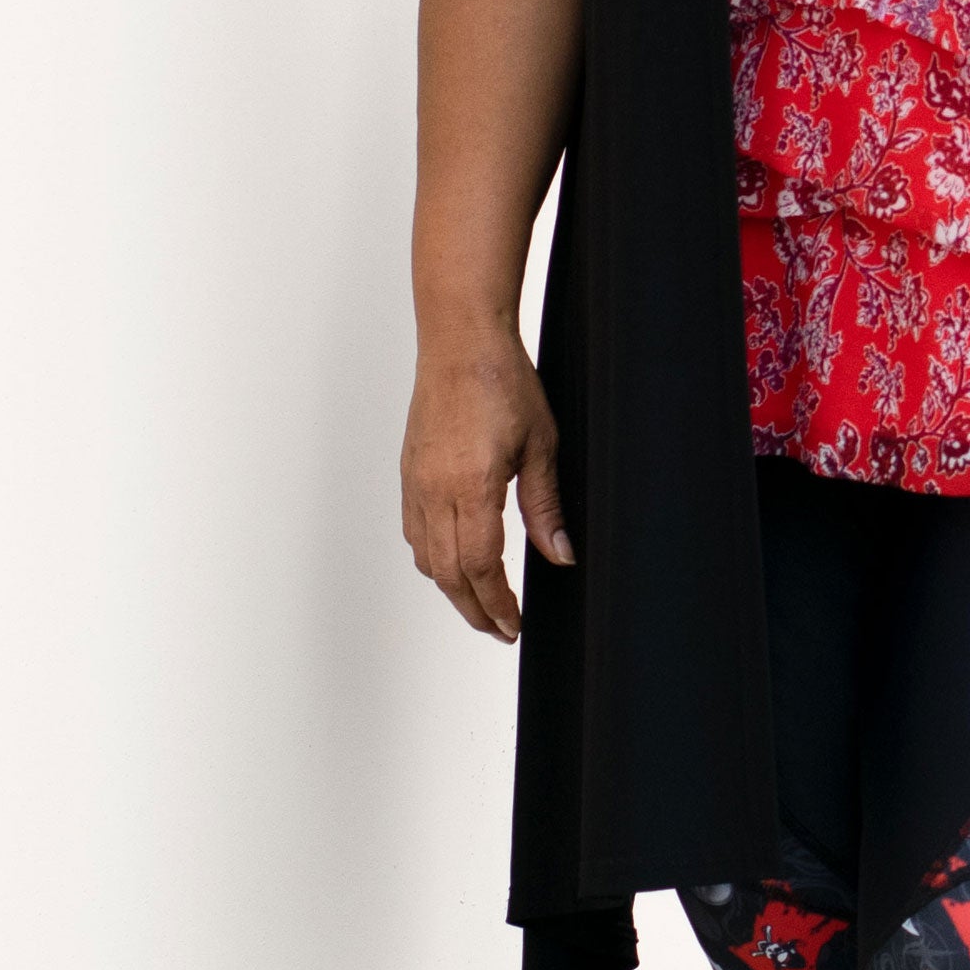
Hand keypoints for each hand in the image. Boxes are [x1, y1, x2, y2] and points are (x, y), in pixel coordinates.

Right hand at [402, 327, 569, 642]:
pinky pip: (413, 531)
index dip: (497, 604)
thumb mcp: (541, 445)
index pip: (479, 566)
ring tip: (480, 604)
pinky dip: (432, 558)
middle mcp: (433, 490)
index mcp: (469, 487)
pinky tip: (452, 562)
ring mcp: (415, 482)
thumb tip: (560, 555)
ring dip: (452, 588)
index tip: (513, 625)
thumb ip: (545, 506)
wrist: (460, 340)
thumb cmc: (501, 380)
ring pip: (425, 557)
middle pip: (447, 573)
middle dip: (474, 609)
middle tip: (501, 629)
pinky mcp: (409, 472)